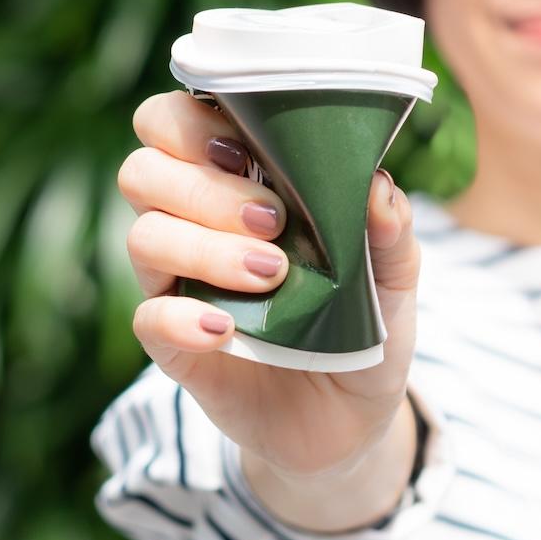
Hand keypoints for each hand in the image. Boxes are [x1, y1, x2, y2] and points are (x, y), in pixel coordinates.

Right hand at [117, 91, 420, 487]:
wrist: (353, 418)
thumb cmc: (365, 326)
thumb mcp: (396, 278)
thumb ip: (393, 230)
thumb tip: (378, 183)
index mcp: (241, 184)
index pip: (176, 122)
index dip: (192, 121)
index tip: (246, 146)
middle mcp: (197, 224)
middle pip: (144, 169)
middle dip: (205, 185)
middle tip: (274, 219)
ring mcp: (181, 284)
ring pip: (144, 235)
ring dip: (205, 245)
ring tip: (271, 274)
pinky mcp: (177, 345)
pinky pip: (148, 317)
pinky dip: (182, 317)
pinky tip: (226, 329)